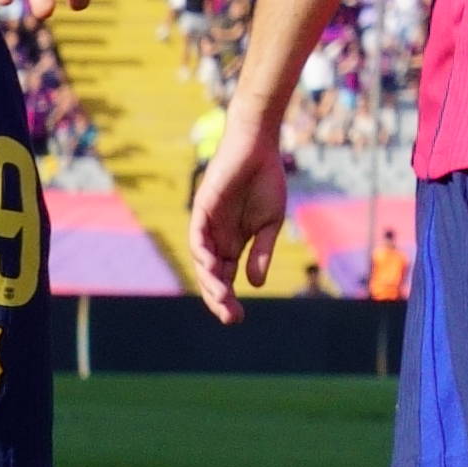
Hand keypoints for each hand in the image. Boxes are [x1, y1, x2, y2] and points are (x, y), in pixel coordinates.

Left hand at [182, 117, 284, 317]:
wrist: (259, 147)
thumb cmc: (266, 181)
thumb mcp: (270, 224)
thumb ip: (261, 252)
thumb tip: (255, 285)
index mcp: (234, 243)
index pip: (225, 278)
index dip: (228, 298)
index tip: (236, 319)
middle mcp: (217, 237)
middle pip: (211, 275)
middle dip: (218, 297)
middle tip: (230, 317)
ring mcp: (208, 224)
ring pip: (202, 260)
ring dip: (210, 281)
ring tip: (222, 299)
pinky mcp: (202, 209)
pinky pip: (197, 237)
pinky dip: (202, 254)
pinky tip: (212, 268)